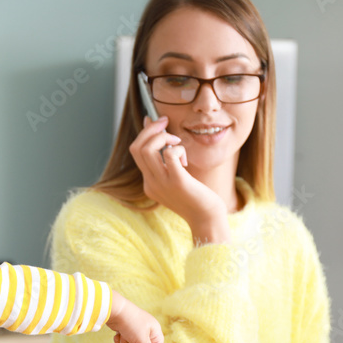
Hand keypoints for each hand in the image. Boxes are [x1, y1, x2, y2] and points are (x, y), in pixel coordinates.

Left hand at [107, 290, 163, 342]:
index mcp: (154, 330)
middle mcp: (146, 329)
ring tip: (125, 335)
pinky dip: (120, 339)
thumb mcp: (141, 339)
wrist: (115, 311)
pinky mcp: (125, 329)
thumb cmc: (131, 323)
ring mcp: (134, 329)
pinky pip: (124, 340)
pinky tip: (119, 333)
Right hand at [129, 116, 230, 243]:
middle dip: (151, 129)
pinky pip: (169, 155)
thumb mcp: (176, 178)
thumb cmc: (196, 197)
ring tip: (177, 142)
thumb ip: (166, 161)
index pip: (136, 151)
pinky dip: (177, 149)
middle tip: (167, 124)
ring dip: (163, 137)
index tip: (159, 123)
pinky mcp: (177, 182)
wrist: (207, 219)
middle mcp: (151, 183)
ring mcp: (162, 183)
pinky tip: (185, 158)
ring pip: (147, 149)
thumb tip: (162, 139)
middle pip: (137, 147)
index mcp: (149, 183)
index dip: (145, 132)